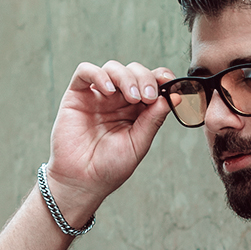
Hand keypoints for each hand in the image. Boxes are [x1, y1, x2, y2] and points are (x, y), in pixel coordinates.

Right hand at [44, 60, 176, 220]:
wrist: (82, 181)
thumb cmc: (110, 167)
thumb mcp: (138, 144)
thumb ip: (153, 120)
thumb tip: (173, 97)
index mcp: (136, 111)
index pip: (151, 84)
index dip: (161, 78)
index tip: (169, 83)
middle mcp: (118, 100)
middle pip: (134, 72)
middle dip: (145, 79)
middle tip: (148, 97)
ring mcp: (98, 96)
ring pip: (113, 68)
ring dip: (126, 77)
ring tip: (131, 98)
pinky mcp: (77, 95)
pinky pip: (85, 71)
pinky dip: (98, 75)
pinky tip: (108, 91)